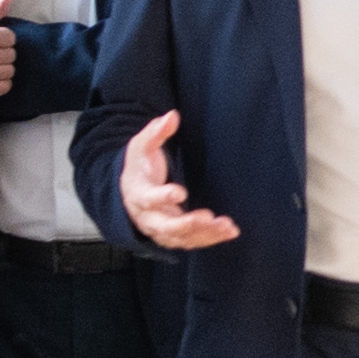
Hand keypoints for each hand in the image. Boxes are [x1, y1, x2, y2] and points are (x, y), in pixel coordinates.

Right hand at [120, 109, 239, 249]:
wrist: (129, 192)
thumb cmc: (138, 167)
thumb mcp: (142, 146)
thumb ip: (156, 132)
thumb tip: (172, 116)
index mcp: (138, 195)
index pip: (148, 199)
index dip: (163, 196)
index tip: (180, 192)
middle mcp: (148, 218)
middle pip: (166, 227)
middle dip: (187, 224)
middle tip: (208, 217)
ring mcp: (161, 230)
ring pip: (182, 238)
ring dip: (205, 234)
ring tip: (228, 226)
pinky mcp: (174, 236)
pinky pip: (192, 242)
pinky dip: (211, 239)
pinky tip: (229, 232)